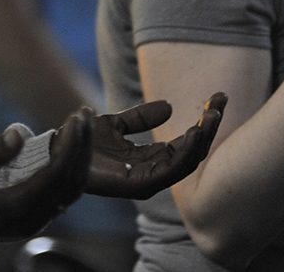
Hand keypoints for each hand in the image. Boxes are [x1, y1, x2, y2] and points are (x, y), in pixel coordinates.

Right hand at [0, 108, 91, 239]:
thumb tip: (19, 132)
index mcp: (15, 209)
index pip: (56, 175)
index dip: (70, 145)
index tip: (75, 117)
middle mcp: (32, 218)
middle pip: (71, 181)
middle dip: (82, 144)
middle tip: (85, 111)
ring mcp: (35, 218)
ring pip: (72, 186)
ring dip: (80, 153)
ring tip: (82, 121)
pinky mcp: (34, 212)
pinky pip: (62, 188)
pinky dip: (71, 162)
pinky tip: (69, 139)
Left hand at [84, 93, 226, 198]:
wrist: (62, 149)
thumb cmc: (86, 141)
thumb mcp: (117, 124)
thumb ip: (140, 118)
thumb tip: (170, 106)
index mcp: (152, 158)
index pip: (187, 142)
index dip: (204, 122)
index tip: (218, 98)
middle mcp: (154, 171)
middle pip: (193, 152)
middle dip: (210, 128)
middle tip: (220, 102)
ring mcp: (148, 181)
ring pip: (186, 162)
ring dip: (202, 139)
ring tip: (211, 116)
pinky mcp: (138, 186)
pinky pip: (168, 171)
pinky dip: (184, 153)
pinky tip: (194, 133)